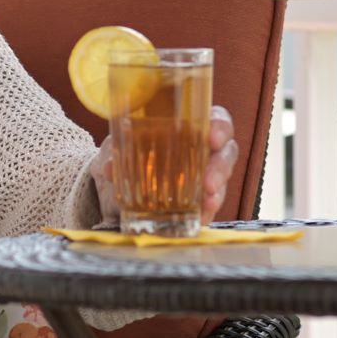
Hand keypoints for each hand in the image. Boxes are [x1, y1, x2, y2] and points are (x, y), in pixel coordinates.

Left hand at [91, 105, 244, 223]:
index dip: (219, 127)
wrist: (118, 182)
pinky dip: (206, 212)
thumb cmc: (127, 152)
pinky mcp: (200, 200)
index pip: (216, 119)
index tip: (212, 137)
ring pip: (222, 180)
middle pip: (226, 152)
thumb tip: (111, 167)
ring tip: (207, 202)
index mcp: (190, 125)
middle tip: (209, 182)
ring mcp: (205, 175)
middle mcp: (203, 149)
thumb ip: (117, 152)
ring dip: (217, 193)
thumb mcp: (119, 147)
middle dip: (220, 167)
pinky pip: (210, 205)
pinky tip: (201, 217)